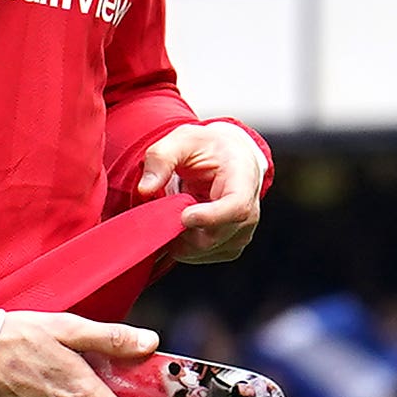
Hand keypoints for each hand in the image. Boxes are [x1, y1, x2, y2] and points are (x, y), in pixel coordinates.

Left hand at [131, 120, 267, 266]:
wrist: (230, 158)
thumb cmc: (208, 147)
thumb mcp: (182, 140)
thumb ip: (161, 158)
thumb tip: (145, 188)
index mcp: (244, 180)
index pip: (236, 208)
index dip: (210, 217)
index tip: (184, 216)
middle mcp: (250, 211)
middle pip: (213, 236)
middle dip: (179, 228)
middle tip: (162, 208)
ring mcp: (242, 233)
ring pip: (203, 250)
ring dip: (179, 237)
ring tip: (175, 210)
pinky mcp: (231, 247)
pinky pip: (200, 256)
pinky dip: (183, 245)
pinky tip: (181, 223)